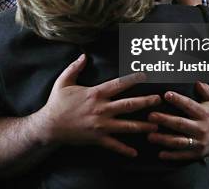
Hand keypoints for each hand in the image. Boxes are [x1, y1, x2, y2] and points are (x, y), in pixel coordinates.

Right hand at [35, 54, 160, 156]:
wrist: (49, 126)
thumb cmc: (56, 103)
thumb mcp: (63, 82)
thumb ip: (74, 68)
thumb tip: (83, 55)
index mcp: (95, 93)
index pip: (119, 84)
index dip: (133, 79)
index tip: (145, 75)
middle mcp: (101, 109)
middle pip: (129, 105)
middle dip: (146, 102)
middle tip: (158, 100)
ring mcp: (101, 125)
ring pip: (127, 125)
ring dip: (142, 126)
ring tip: (156, 125)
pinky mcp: (98, 138)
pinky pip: (114, 145)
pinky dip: (125, 150)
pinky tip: (135, 153)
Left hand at [147, 82, 208, 160]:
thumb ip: (206, 90)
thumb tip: (197, 81)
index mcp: (204, 113)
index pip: (189, 105)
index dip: (178, 100)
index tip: (166, 94)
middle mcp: (201, 128)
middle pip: (181, 124)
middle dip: (165, 120)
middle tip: (150, 116)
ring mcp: (200, 142)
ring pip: (180, 141)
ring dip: (164, 139)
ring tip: (150, 136)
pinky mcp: (198, 154)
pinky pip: (183, 156)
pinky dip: (172, 156)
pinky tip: (160, 154)